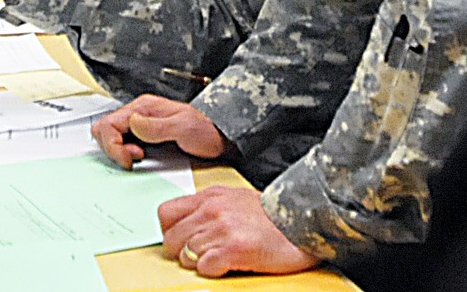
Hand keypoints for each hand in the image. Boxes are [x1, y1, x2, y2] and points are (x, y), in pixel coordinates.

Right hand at [92, 94, 226, 170]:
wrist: (221, 136)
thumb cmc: (206, 129)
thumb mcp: (184, 128)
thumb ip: (156, 127)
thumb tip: (132, 124)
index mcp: (143, 107)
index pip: (109, 123)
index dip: (113, 145)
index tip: (130, 159)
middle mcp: (139, 114)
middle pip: (105, 129)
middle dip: (112, 148)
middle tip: (134, 159)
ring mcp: (141, 125)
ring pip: (111, 137)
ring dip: (118, 151)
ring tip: (139, 158)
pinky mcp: (145, 137)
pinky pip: (124, 144)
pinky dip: (125, 154)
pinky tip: (140, 160)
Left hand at [159, 186, 316, 277]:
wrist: (300, 225)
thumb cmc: (270, 216)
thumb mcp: (234, 200)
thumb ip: (209, 207)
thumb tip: (187, 223)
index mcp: (210, 196)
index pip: (166, 213)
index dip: (170, 231)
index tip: (180, 240)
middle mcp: (212, 210)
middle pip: (172, 239)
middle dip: (181, 252)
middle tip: (199, 255)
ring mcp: (222, 229)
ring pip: (186, 255)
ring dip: (199, 262)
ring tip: (218, 258)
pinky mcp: (233, 249)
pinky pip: (204, 267)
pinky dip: (212, 271)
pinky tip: (226, 265)